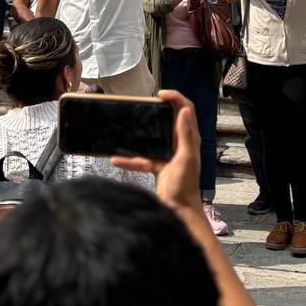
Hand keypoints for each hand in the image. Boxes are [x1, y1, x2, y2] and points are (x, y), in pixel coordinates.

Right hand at [111, 90, 200, 213]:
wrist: (178, 211)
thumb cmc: (185, 186)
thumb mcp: (185, 158)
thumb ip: (185, 135)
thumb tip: (185, 110)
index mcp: (189, 139)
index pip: (186, 110)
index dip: (176, 98)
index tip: (160, 94)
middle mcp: (179, 144)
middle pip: (168, 120)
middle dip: (156, 110)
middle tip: (142, 104)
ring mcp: (167, 154)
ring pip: (151, 138)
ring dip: (139, 134)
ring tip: (127, 125)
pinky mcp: (156, 166)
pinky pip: (140, 158)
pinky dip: (129, 159)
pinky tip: (115, 158)